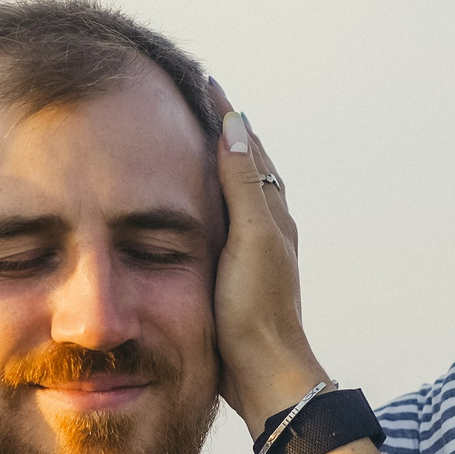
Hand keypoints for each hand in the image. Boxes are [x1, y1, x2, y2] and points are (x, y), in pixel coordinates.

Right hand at [205, 78, 329, 434]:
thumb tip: (236, 126)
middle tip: (193, 100)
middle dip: (220, 131)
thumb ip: (243, 183)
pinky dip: (202, 198)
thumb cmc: (256, 308)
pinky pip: (218, 220)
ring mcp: (250, 251)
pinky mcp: (233, 273)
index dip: (224, 113)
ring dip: (212, 164)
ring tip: (186, 141)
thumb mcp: (251, 238)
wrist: (261, 373)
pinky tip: (183, 207)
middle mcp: (265, 226)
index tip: (202, 80)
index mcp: (271, 212)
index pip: (246, 146)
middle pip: (242, 165)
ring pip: (231, 192)